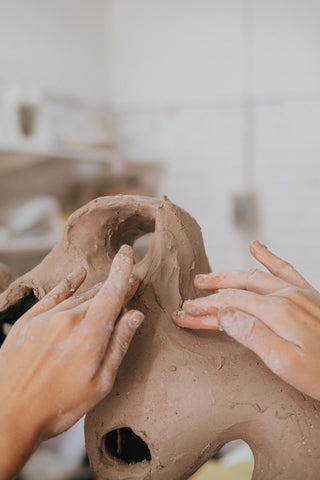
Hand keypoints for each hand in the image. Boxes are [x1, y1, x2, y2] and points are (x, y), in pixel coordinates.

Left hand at [0, 245, 142, 478]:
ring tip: (107, 288)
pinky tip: (78, 274)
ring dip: (95, 292)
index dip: (123, 271)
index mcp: (90, 336)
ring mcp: (46, 318)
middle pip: (98, 295)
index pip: (112, 294)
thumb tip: (135, 316)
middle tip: (129, 284)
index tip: (128, 253)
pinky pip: (53, 294)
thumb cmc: (58, 406)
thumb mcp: (100, 384)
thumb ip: (118, 345)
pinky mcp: (28, 321)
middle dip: (115, 288)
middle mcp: (68, 320)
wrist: (9, 415)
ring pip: (78, 297)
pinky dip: (68, 284)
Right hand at [173, 240, 319, 400]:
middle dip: (210, 295)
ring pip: (254, 276)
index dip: (204, 310)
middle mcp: (285, 295)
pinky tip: (256, 246)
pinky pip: (285, 268)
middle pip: (237, 289)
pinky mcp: (309, 294)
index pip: (229, 305)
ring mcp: (298, 292)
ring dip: (227, 276)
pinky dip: (268, 257)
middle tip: (189, 300)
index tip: (184, 315)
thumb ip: (253, 335)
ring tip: (206, 279)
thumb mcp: (285, 364)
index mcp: (276, 311)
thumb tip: (223, 314)